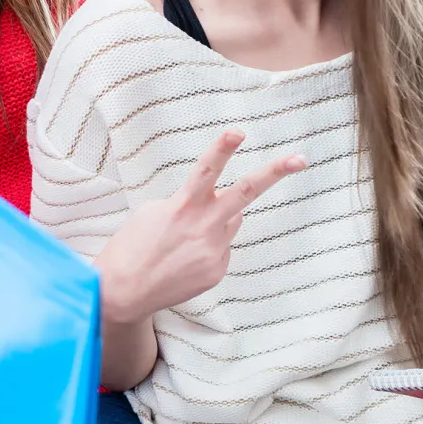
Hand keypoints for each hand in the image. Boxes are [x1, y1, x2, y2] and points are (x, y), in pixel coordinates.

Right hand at [96, 131, 305, 324]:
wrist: (122, 291)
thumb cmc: (131, 246)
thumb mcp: (152, 212)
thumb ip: (189, 203)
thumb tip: (219, 206)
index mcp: (181, 207)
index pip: (205, 170)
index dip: (222, 148)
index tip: (238, 131)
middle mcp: (203, 227)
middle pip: (245, 192)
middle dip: (273, 173)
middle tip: (300, 158)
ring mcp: (214, 251)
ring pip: (232, 220)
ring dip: (217, 219)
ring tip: (182, 237)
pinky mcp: (217, 271)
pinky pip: (222, 248)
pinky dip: (206, 247)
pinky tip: (183, 259)